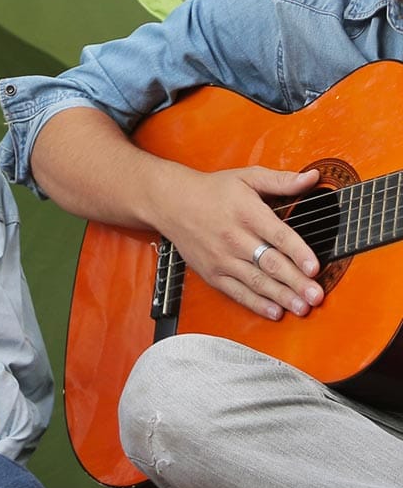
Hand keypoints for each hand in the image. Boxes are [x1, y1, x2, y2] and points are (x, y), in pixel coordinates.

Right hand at [158, 166, 324, 320]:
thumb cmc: (211, 191)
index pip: (278, 236)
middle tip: (316, 296)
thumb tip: (312, 177)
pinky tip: (274, 311)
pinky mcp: (212, 274)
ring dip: (280, 297)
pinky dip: (256, 304)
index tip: (314, 267)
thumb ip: (281, 180)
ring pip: (256, 282)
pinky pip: (236, 292)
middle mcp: (234, 239)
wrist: (171, 204)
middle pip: (270, 264)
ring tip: (301, 307)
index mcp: (247, 214)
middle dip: (296, 282)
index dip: (298, 253)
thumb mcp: (247, 176)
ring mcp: (222, 259)